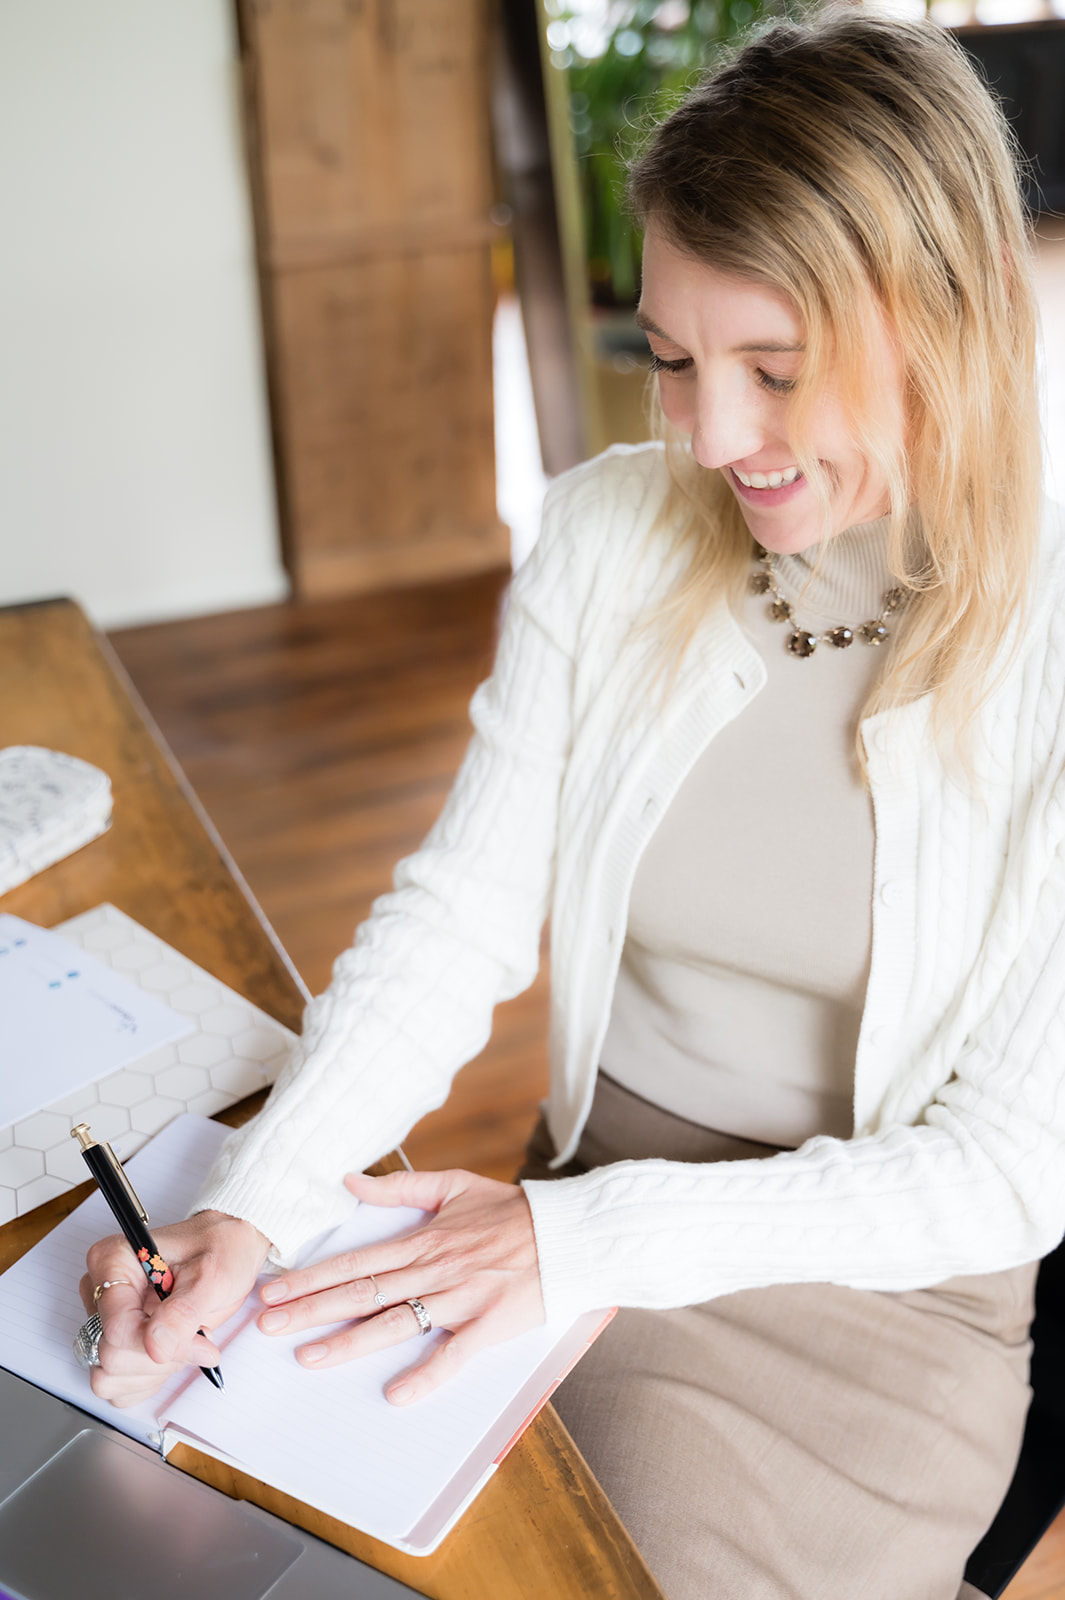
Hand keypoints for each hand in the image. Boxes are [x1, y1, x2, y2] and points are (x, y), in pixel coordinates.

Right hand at [80, 1210, 271, 1407]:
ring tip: (185, 1340)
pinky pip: (115, 1386)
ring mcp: (104, 1320)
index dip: (155, 1344)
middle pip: (111, 1357)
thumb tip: (157, 1347)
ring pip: (108, 1377)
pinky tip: (172, 1354)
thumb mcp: (211, 1275)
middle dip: (161, 1358)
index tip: (199, 1340)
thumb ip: (183, 1312)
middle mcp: (100, 1292)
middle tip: (199, 1335)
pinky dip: (148, 1380)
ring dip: (154, 1372)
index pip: (117, 1328)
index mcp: (111, 1262)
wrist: (229, 1250)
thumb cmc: (219, 1250)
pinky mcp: (115, 1342)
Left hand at [256, 1169, 543, 1404]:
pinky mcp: (488, 1324)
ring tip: (309, 1357)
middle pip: (363, 1293)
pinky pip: (454, 1355)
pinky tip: (397, 1394)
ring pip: (396, 1323)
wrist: (567, 1232)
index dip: (312, 1276)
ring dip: (350, 1342)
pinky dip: (427, 1375)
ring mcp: (460, 1299)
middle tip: (268, 1325)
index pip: (356, 1261)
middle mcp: (434, 1269)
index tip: (274, 1290)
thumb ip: (400, 1186)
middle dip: (312, 1309)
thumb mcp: (454, 1185)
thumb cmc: (511, 1210)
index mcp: (423, 1239)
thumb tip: (350, 1179)